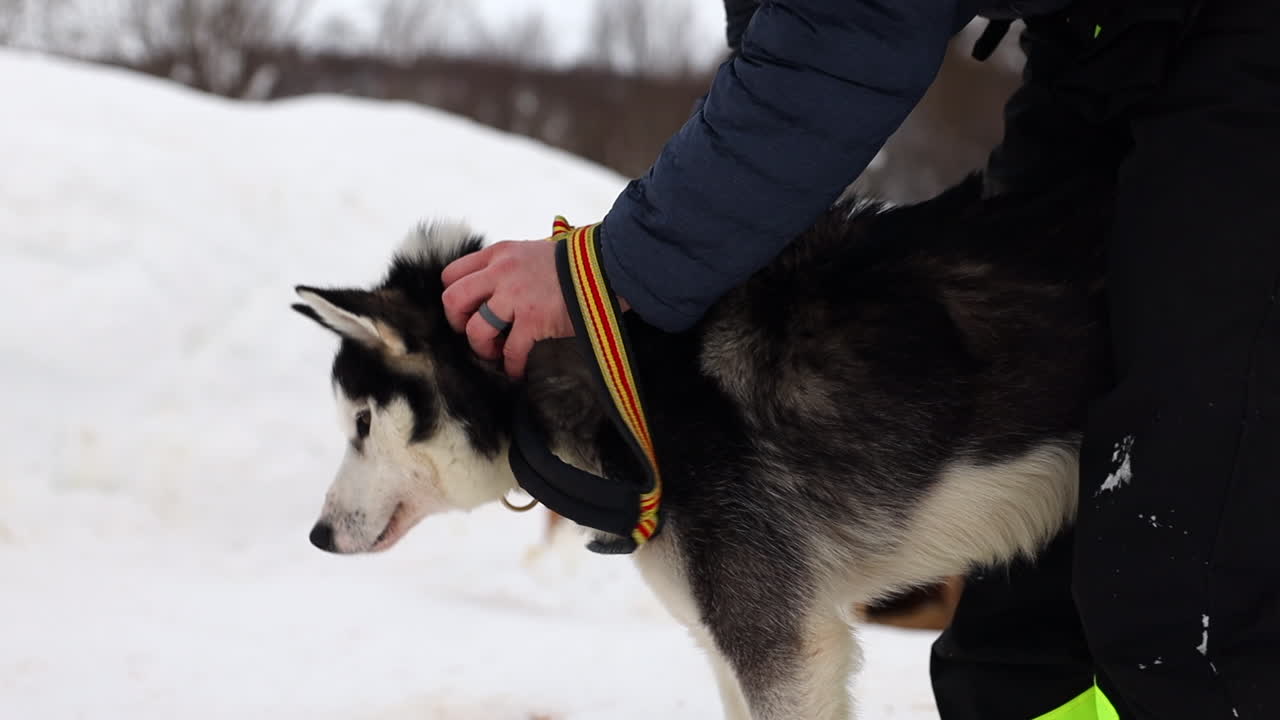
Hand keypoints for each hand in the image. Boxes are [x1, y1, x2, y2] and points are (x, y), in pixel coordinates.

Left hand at [441, 240, 572, 377]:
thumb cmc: (573, 264)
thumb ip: (508, 267)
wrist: (605, 267)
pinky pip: (511, 350)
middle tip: (473, 331)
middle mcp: (501, 272)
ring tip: (496, 352)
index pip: (452, 274)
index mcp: (499, 254)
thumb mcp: (532, 252)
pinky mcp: (534, 319)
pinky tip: (517, 370)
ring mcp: (516, 296)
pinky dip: (512, 366)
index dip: (454, 296)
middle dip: (458, 322)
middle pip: (453, 299)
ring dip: (482, 347)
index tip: (467, 310)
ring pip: (476, 329)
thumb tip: (492, 292)